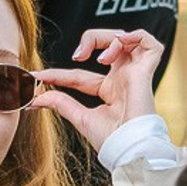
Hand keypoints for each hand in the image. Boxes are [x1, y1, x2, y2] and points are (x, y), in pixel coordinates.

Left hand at [32, 28, 163, 152]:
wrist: (129, 150)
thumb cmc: (112, 140)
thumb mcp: (80, 117)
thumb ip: (60, 104)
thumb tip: (36, 98)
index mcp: (109, 91)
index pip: (80, 75)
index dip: (58, 74)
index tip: (36, 76)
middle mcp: (122, 79)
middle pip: (108, 45)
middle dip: (90, 40)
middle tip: (77, 55)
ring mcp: (135, 74)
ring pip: (126, 39)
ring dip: (107, 38)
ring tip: (98, 57)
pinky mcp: (146, 72)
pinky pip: (150, 43)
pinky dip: (135, 36)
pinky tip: (119, 45)